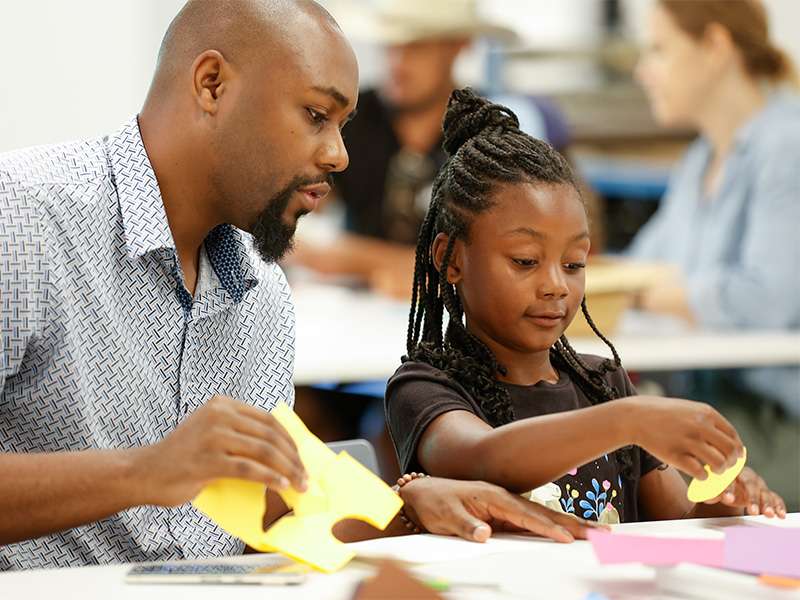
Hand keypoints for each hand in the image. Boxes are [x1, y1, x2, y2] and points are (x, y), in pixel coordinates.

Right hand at [131, 396, 307, 506]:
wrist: (145, 473)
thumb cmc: (182, 458)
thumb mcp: (212, 434)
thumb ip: (239, 434)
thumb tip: (280, 451)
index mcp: (222, 405)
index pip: (267, 419)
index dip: (289, 439)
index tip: (301, 456)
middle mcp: (218, 415)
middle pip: (269, 435)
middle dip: (292, 457)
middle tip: (304, 474)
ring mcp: (213, 436)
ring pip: (263, 450)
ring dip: (286, 469)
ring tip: (297, 483)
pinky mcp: (208, 460)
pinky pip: (249, 469)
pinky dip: (270, 478)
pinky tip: (281, 485)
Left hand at [397, 477, 607, 543]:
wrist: (423, 494)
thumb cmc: (435, 502)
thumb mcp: (446, 516)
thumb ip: (466, 526)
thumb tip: (485, 534)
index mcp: (493, 496)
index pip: (525, 514)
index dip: (547, 527)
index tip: (567, 538)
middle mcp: (504, 498)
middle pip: (543, 512)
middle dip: (571, 524)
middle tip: (599, 533)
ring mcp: (505, 505)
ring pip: (542, 515)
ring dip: (568, 524)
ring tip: (594, 533)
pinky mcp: (504, 513)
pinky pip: (533, 521)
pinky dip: (553, 526)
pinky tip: (568, 533)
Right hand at [627, 396, 743, 480]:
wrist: (636, 417)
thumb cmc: (664, 414)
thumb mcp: (689, 410)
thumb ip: (709, 422)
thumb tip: (730, 442)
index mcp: (706, 414)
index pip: (733, 436)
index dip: (737, 450)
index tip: (736, 457)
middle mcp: (700, 426)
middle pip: (729, 451)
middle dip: (731, 463)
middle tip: (725, 466)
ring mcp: (688, 441)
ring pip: (718, 464)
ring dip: (719, 471)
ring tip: (712, 471)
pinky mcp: (675, 456)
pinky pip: (700, 473)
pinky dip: (703, 477)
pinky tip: (698, 473)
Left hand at [707, 467, 786, 517]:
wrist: (729, 484)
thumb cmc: (720, 485)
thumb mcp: (713, 489)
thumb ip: (711, 493)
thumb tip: (709, 497)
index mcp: (730, 471)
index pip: (730, 478)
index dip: (729, 488)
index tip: (728, 499)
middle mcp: (746, 475)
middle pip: (750, 484)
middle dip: (752, 498)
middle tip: (752, 511)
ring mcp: (757, 483)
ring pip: (763, 491)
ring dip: (766, 503)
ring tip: (768, 513)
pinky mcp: (766, 491)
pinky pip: (775, 497)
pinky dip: (778, 505)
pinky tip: (780, 513)